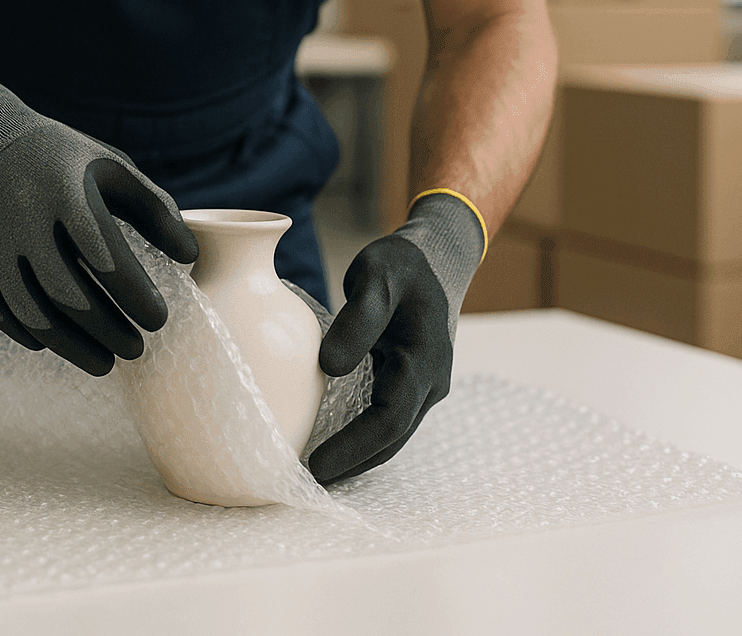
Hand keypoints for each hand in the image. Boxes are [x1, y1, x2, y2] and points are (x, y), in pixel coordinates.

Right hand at [0, 72, 197, 374]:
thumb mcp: (113, 168)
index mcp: (65, 193)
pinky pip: (2, 314)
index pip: (106, 258)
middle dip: (108, 331)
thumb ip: (156, 210)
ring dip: (73, 348)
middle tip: (136, 350)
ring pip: (33, 315)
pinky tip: (61, 344)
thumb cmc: (63, 159)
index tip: (160, 319)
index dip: (135, 296)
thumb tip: (191, 257)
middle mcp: (23, 222)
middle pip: (69, 296)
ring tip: (105, 363)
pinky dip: (33, 337)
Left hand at [308, 192, 484, 483]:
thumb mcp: (378, 275)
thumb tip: (330, 366)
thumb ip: (358, 318)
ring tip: (313, 474)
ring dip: (357, 457)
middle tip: (303, 483)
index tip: (316, 466)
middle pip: (391, 440)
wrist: (437, 258)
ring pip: (391, 434)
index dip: (353, 448)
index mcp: (425, 362)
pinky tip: (330, 443)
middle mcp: (430, 382)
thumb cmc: (404, 264)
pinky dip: (361, 437)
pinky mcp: (410, 382)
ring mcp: (424, 385)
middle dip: (351, 464)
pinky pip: (387, 418)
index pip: (389, 420)